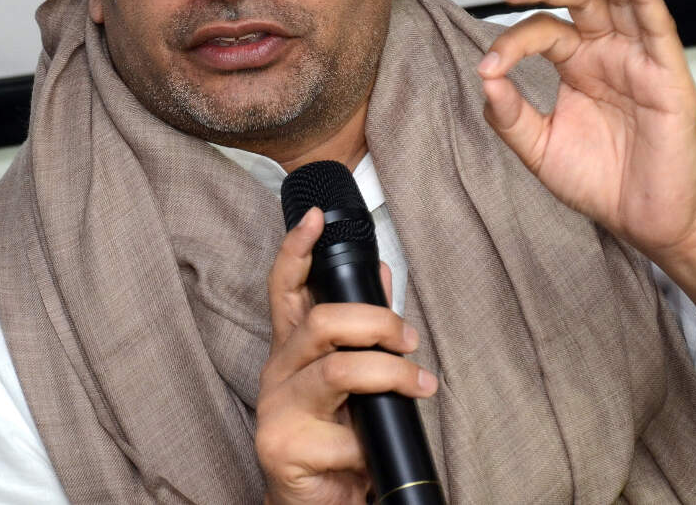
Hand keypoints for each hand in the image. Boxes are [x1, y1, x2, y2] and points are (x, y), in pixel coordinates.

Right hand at [256, 208, 437, 504]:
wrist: (320, 504)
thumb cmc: (337, 438)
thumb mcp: (354, 379)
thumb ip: (365, 328)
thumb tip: (384, 275)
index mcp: (293, 348)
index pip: (286, 287)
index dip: (298, 249)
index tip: (316, 218)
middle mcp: (278, 371)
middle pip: (322, 321)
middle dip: (378, 323)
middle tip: (410, 342)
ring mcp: (275, 408)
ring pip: (338, 370)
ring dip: (390, 374)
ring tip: (419, 385)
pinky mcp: (281, 447)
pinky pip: (344, 433)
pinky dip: (372, 440)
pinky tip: (375, 451)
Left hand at [477, 0, 695, 260]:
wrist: (643, 219)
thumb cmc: (598, 180)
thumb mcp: (539, 148)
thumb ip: (510, 114)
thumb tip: (483, 75)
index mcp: (577, 64)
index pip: (542, 31)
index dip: (512, 43)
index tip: (489, 67)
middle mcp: (607, 52)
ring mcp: (638, 58)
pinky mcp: (667, 74)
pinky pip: (657, 25)